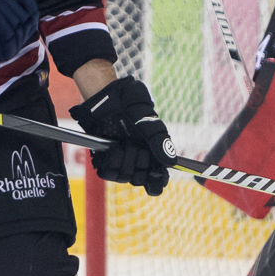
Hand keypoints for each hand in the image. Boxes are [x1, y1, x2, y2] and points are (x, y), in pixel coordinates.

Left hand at [69, 76, 174, 197]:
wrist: (106, 94)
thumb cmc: (131, 102)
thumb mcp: (148, 118)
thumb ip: (159, 140)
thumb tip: (171, 162)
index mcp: (152, 153)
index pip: (158, 178)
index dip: (158, 181)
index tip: (157, 175)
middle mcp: (136, 159)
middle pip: (141, 179)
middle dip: (141, 164)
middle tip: (138, 146)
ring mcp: (119, 160)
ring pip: (124, 178)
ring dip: (126, 162)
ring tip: (125, 143)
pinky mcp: (102, 158)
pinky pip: (107, 173)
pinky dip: (111, 162)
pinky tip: (114, 147)